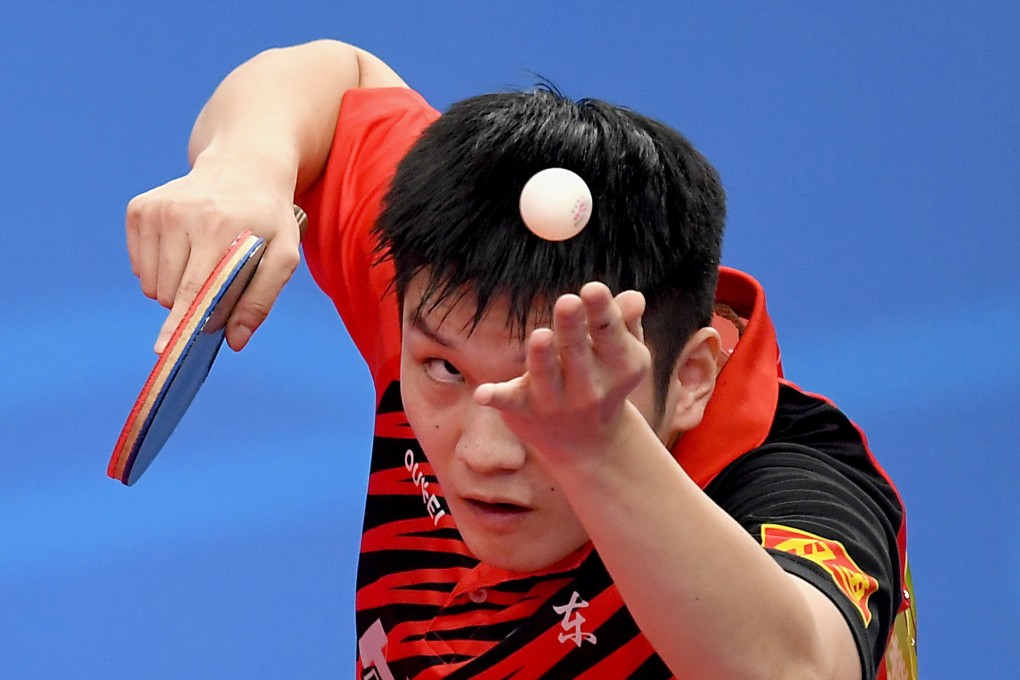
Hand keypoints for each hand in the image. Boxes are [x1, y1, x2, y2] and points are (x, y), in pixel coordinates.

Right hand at [126, 153, 301, 352]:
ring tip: (205, 260)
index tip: (164, 349)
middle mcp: (183, 214)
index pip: (195, 288)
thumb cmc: (268, 218)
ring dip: (176, 288)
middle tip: (220, 281)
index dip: (182, 322)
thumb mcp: (284, 254)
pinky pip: (139, 267)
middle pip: (172, 293)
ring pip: (152, 284)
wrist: (243, 165)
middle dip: (193, 304)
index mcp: (220, 227)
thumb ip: (261, 299)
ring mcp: (157, 210)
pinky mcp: (140, 209)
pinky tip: (185, 247)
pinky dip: (159, 271)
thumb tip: (234, 341)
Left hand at [474, 282, 649, 460]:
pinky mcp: (525, 409)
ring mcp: (556, 401)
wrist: (587, 443)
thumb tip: (634, 298)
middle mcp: (590, 387)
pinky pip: (509, 401)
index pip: (610, 333)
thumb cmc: (603, 377)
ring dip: (543, 357)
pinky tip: (482, 394)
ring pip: (546, 374)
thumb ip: (623, 323)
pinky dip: (496, 398)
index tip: (592, 289)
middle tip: (567, 302)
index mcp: (619, 365)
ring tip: (541, 336)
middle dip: (572, 327)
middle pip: (577, 350)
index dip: (602, 311)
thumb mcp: (620, 353)